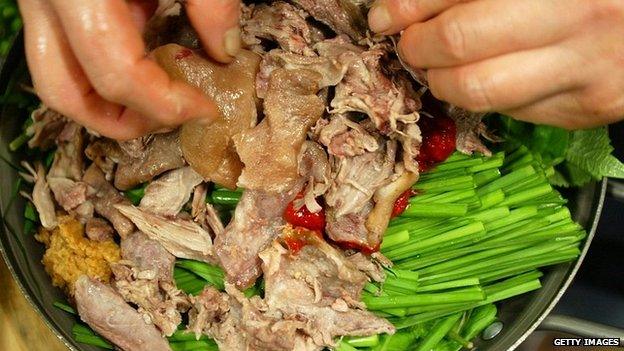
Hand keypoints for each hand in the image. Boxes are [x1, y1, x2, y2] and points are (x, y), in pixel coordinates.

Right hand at [18, 0, 240, 139]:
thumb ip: (209, 4)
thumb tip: (226, 52)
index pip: (116, 75)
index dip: (167, 103)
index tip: (206, 108)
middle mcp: (44, 5)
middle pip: (67, 95)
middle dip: (124, 121)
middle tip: (173, 118)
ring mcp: (39, 5)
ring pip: (59, 80)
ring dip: (109, 103)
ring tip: (160, 97)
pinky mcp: (50, 4)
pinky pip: (68, 54)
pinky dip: (106, 70)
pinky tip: (147, 57)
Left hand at [369, 0, 623, 128]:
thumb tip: (411, 3)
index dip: (410, 5)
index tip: (385, 15)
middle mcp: (576, 16)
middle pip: (460, 40)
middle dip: (417, 45)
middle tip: (409, 43)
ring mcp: (584, 67)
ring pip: (478, 90)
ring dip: (440, 80)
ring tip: (436, 66)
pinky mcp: (585, 107)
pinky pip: (511, 110)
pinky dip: (485, 96)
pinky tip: (488, 76)